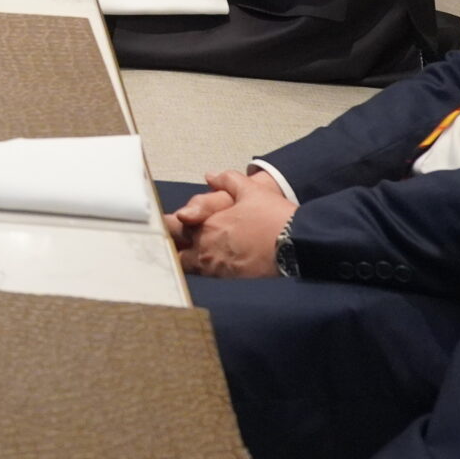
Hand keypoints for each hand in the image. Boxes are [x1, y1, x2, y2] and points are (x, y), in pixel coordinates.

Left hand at [172, 169, 293, 278]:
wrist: (297, 246)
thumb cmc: (274, 218)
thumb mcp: (251, 191)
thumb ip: (227, 181)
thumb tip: (210, 175)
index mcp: (205, 225)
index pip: (171, 227)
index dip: (165, 225)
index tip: (162, 224)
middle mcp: (205, 249)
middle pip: (175, 252)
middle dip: (172, 246)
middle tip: (170, 242)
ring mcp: (216, 269)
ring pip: (188, 268)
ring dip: (186, 260)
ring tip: (186, 255)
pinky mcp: (230, 282)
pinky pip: (206, 279)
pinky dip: (202, 273)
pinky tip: (208, 267)